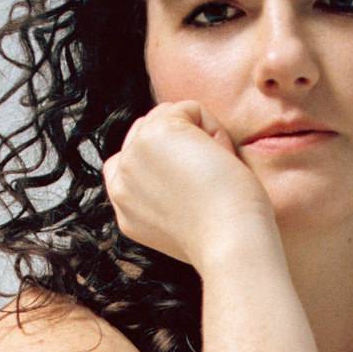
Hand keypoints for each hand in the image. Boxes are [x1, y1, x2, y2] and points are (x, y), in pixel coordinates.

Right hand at [101, 100, 276, 269]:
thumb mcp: (179, 220)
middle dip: (182, 145)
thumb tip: (177, 158)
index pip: (126, 162)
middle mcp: (121, 181)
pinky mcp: (154, 133)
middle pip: (147, 131)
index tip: (192, 185)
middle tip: (209, 181)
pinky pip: (190, 108)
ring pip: (168, 115)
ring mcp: (134, 155)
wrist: (232, 243)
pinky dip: (215, 129)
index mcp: (124, 207)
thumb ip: (162, 192)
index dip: (164, 158)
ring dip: (200, 135)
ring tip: (215, 171)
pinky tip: (220, 160)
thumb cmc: (225, 235)